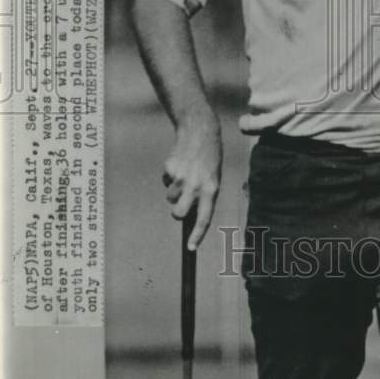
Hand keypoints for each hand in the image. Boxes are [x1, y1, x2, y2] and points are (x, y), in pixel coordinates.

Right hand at [162, 125, 221, 250]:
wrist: (199, 130)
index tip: (191, 248)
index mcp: (211, 189)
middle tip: (181, 201)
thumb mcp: (213, 177)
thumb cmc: (209, 158)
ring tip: (185, 172)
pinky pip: (166, 180)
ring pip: (170, 196)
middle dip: (177, 212)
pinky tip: (180, 163)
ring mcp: (182, 177)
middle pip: (179, 213)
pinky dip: (170, 175)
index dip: (198, 235)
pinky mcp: (170, 168)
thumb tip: (189, 215)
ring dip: (174, 189)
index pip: (205, 218)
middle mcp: (196, 185)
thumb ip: (203, 195)